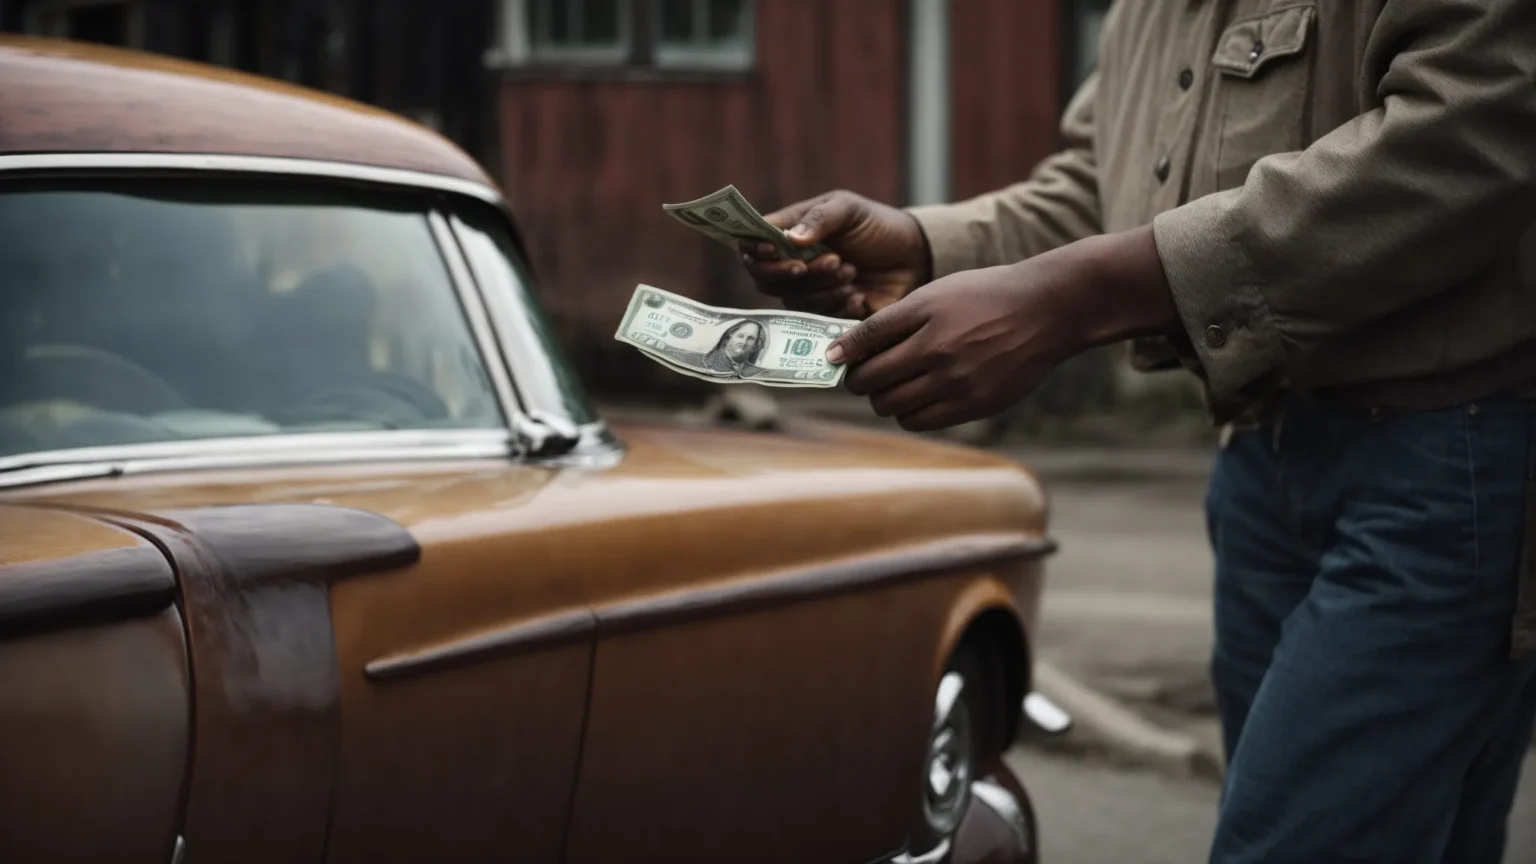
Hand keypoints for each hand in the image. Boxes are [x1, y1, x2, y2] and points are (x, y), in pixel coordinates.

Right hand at [738, 190, 930, 319]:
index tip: (772, 250)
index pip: (751, 246)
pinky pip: (818, 321)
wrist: (913, 257)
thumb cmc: (876, 226)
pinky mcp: (826, 316)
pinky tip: (859, 296)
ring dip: (822, 288)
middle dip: (794, 273)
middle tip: (832, 260)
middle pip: (765, 279)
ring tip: (852, 272)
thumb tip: (791, 239)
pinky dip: (838, 307)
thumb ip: (821, 218)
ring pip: (793, 302)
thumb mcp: (849, 209)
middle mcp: (790, 266)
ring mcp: (807, 294)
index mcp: (788, 235)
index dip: (753, 250)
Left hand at [826, 226, 1180, 430]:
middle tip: (863, 374)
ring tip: (891, 387)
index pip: (864, 340)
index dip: (842, 353)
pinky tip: (915, 398)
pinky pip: (919, 420)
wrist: (1047, 310)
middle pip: (871, 380)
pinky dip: (908, 413)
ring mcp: (957, 381)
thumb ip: (894, 319)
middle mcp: (938, 350)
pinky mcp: (974, 404)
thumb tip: (846, 350)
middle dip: (859, 379)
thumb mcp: (938, 293)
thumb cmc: (986, 297)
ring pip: (891, 406)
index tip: (834, 358)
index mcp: (925, 315)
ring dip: (882, 399)